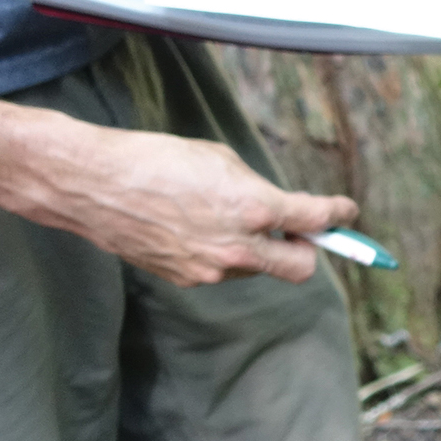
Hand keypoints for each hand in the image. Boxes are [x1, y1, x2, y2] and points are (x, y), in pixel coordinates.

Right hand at [0, 107, 359, 286]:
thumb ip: (258, 188)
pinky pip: (222, 270)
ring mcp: (212, 270)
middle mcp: (239, 248)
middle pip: (300, 267)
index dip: (337, 215)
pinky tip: (197, 228)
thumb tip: (279, 208)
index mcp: (254, 208)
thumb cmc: (156, 160)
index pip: (316, 219)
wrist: (95, 185)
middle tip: (302, 232)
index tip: (345, 213)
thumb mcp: (220, 160)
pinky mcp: (186, 280)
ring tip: (225, 217)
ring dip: (257, 248)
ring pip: (257, 267)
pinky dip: (223, 254)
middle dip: (307, 249)